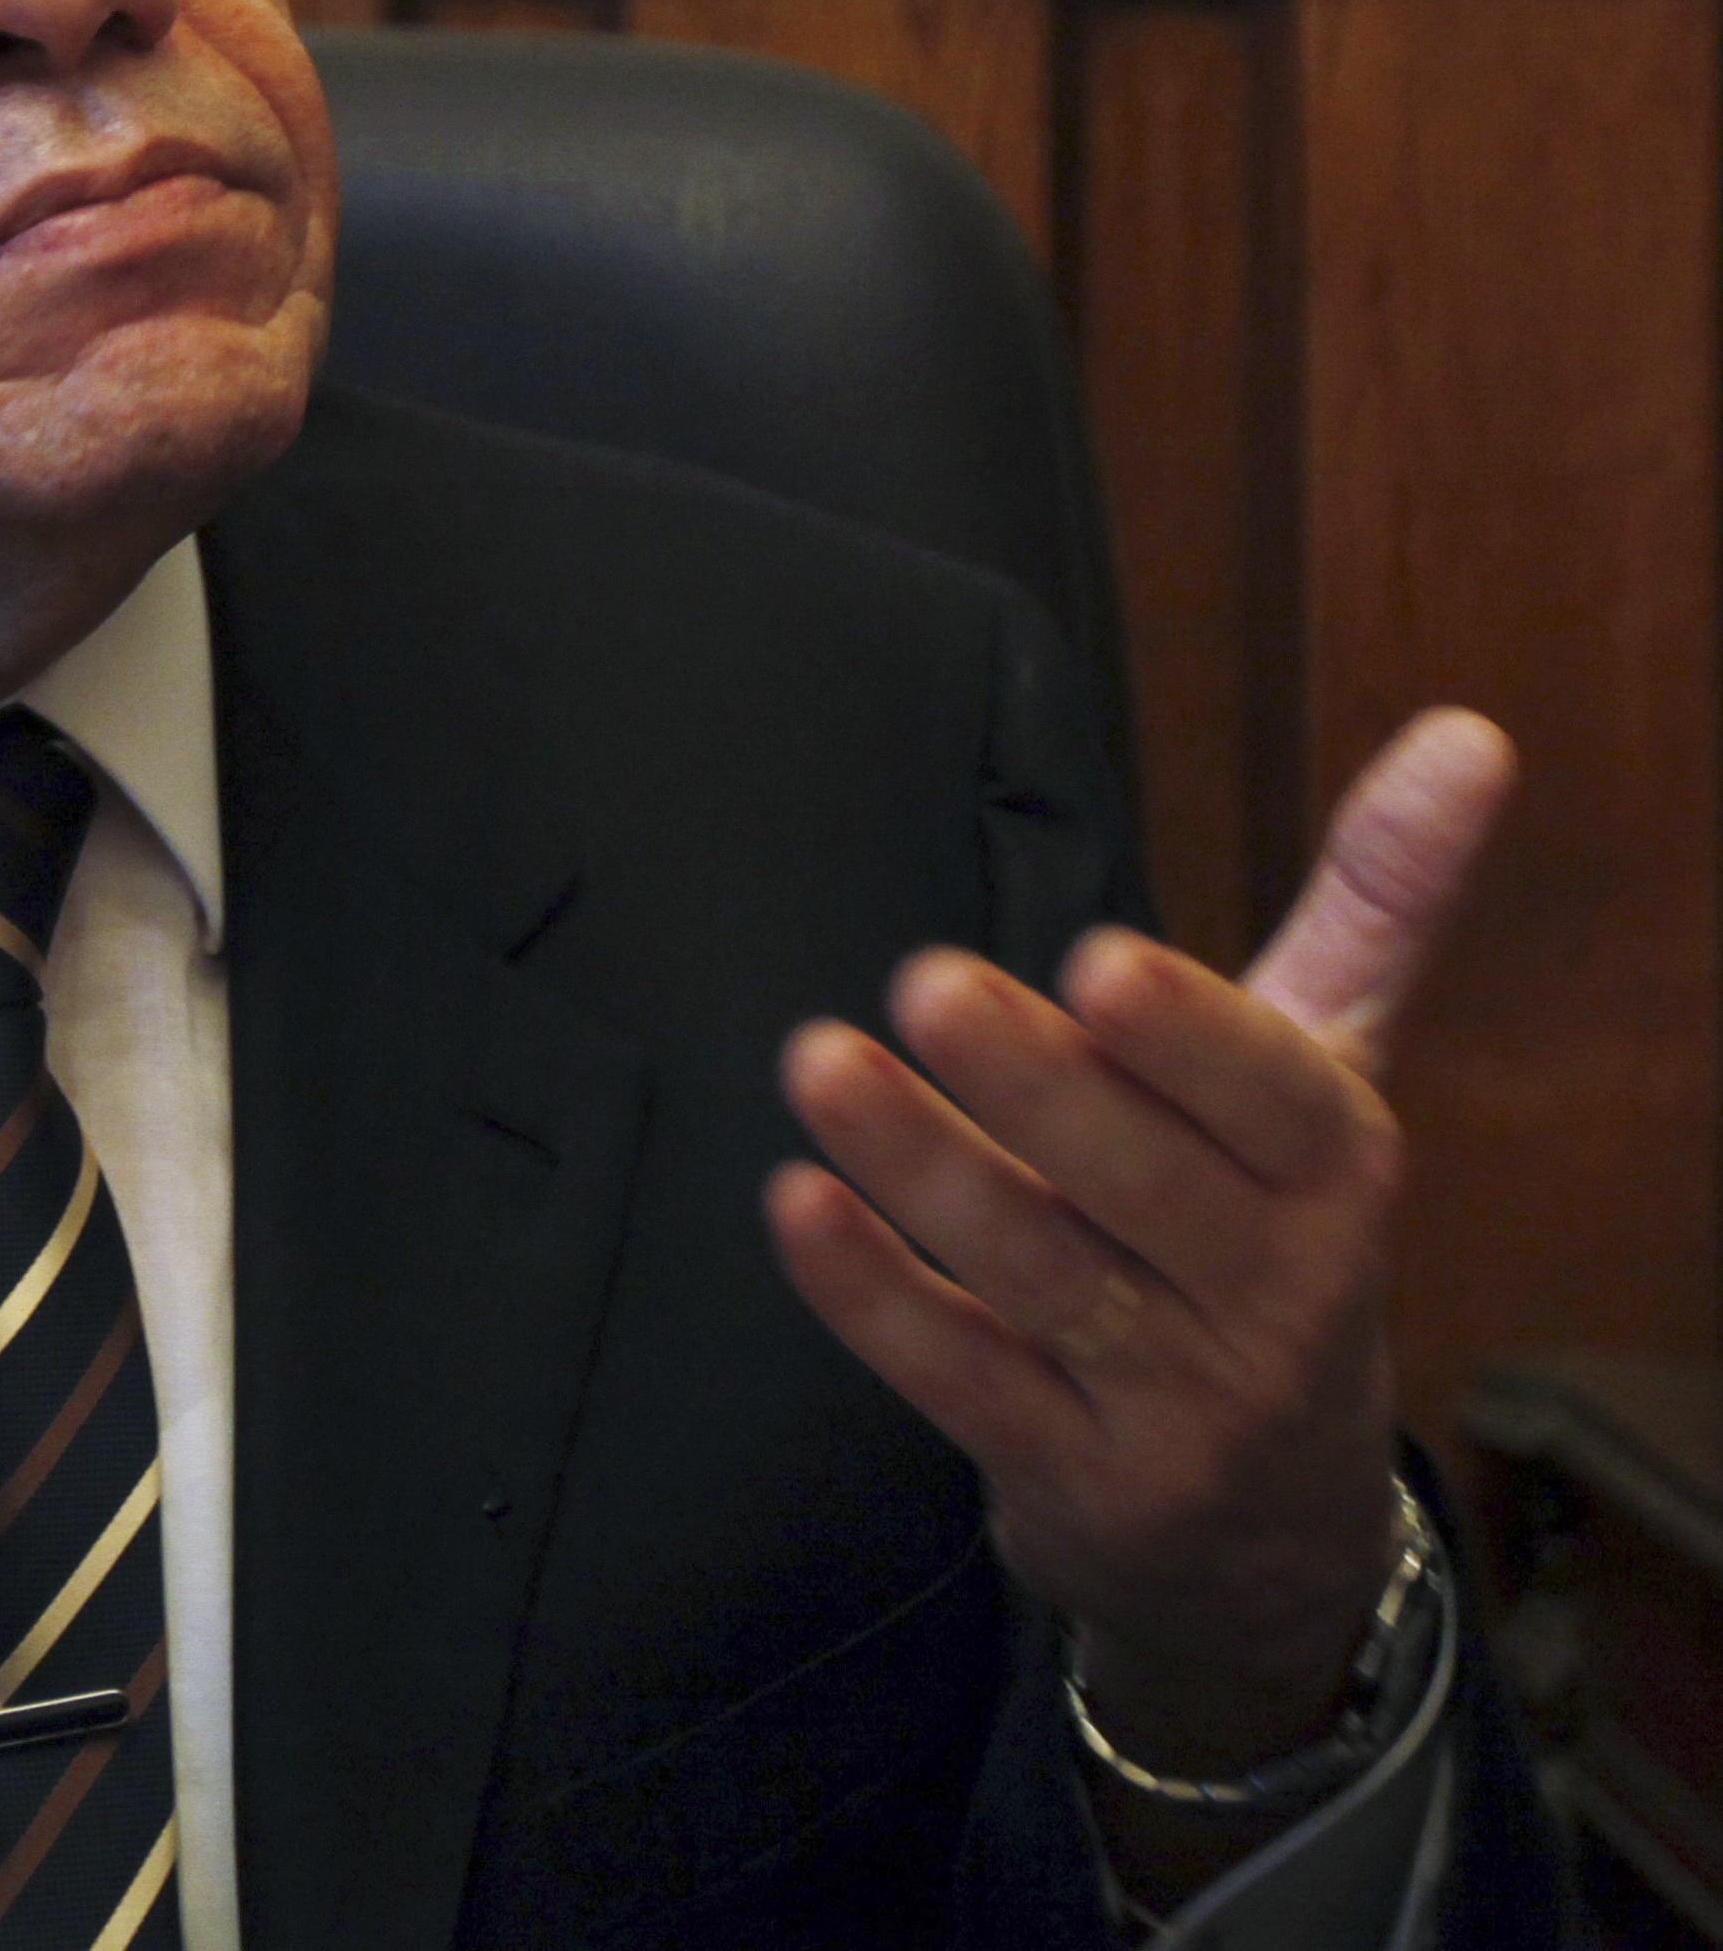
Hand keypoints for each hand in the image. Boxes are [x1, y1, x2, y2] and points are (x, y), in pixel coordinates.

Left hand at [765, 709, 1513, 1776]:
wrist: (1265, 1536)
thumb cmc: (1267, 1240)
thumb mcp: (1330, 1079)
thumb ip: (1373, 906)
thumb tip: (1468, 731)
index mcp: (1337, 1180)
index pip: (1284, 1106)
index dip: (1196, 1042)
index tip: (1101, 963)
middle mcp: (1272, 1300)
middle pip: (1150, 1189)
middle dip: (1039, 1088)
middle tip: (925, 982)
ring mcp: (1172, 1405)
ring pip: (1039, 1276)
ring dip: (924, 1168)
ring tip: (820, 1065)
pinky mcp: (1067, 1477)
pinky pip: (959, 1379)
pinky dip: (873, 1296)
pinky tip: (799, 1205)